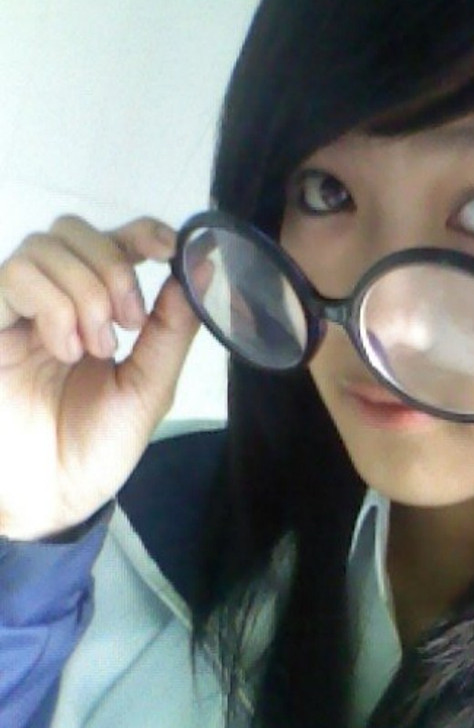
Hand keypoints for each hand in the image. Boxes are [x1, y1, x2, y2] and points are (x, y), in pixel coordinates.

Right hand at [0, 214, 201, 539]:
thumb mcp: (149, 388)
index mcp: (96, 311)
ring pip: (44, 247)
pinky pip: (15, 278)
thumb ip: (172, 329)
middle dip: (113, 268)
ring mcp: (17, 311)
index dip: (140, 231)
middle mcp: (53, 301)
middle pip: (74, 230)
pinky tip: (65, 349)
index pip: (113, 241)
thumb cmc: (97, 447)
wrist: (51, 497)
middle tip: (129, 325)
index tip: (166, 248)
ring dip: (84, 293)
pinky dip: (53, 306)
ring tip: (95, 349)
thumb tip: (201, 269)